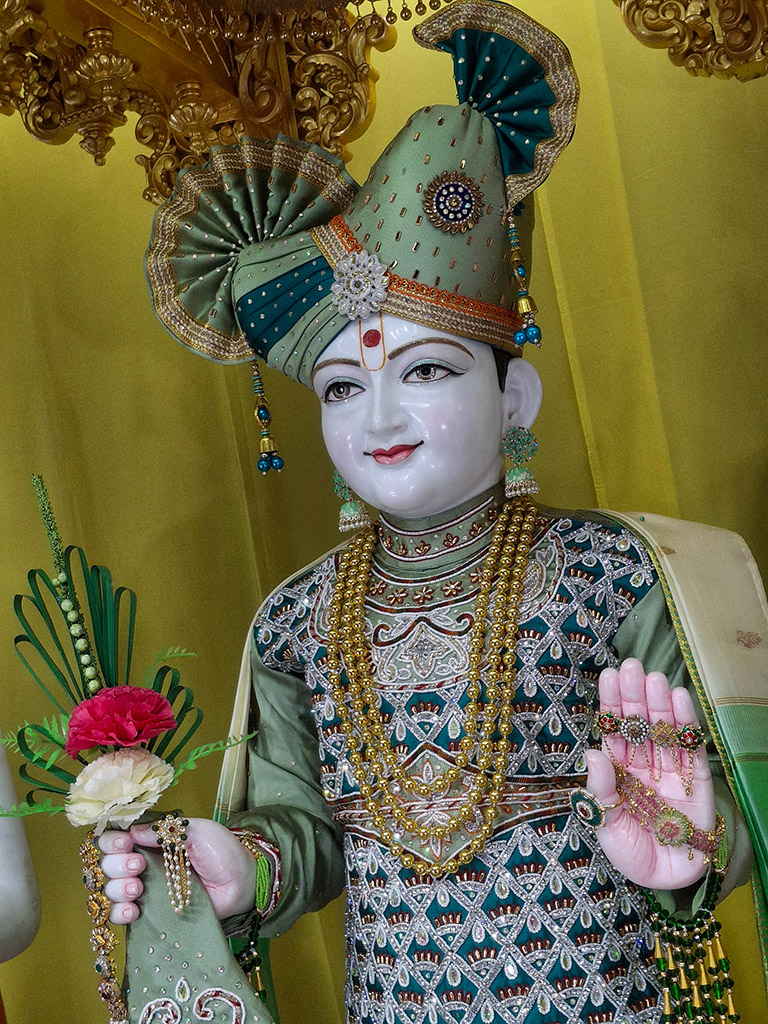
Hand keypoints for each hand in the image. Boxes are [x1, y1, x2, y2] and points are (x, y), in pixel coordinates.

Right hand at [99, 818, 256, 924]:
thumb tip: (133, 831)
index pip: (118, 838)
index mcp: (153, 841)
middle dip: (116, 864)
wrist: (241, 884)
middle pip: (108, 864)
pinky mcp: (152, 914)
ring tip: (138, 888)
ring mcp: (147, 890)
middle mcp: (144, 865)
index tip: (125, 843)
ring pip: (112, 890)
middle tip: (138, 866)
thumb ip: (166, 829)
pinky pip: (122, 916)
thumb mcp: (198, 831)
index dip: (113, 841)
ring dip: (117, 888)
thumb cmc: (223, 852)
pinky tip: (133, 910)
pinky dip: (120, 913)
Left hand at [586, 658, 715, 889]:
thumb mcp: (606, 825)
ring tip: (654, 677)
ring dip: (659, 703)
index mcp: (618, 771)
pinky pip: (690, 747)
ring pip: (663, 729)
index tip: (608, 676)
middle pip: (638, 723)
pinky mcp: (696, 781)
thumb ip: (600, 791)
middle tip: (630, 666)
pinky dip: (686, 723)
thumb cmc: (631, 852)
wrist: (667, 880)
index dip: (612, 704)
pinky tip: (680, 698)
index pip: (614, 730)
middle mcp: (643, 764)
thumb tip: (591, 753)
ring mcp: (670, 770)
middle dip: (634, 695)